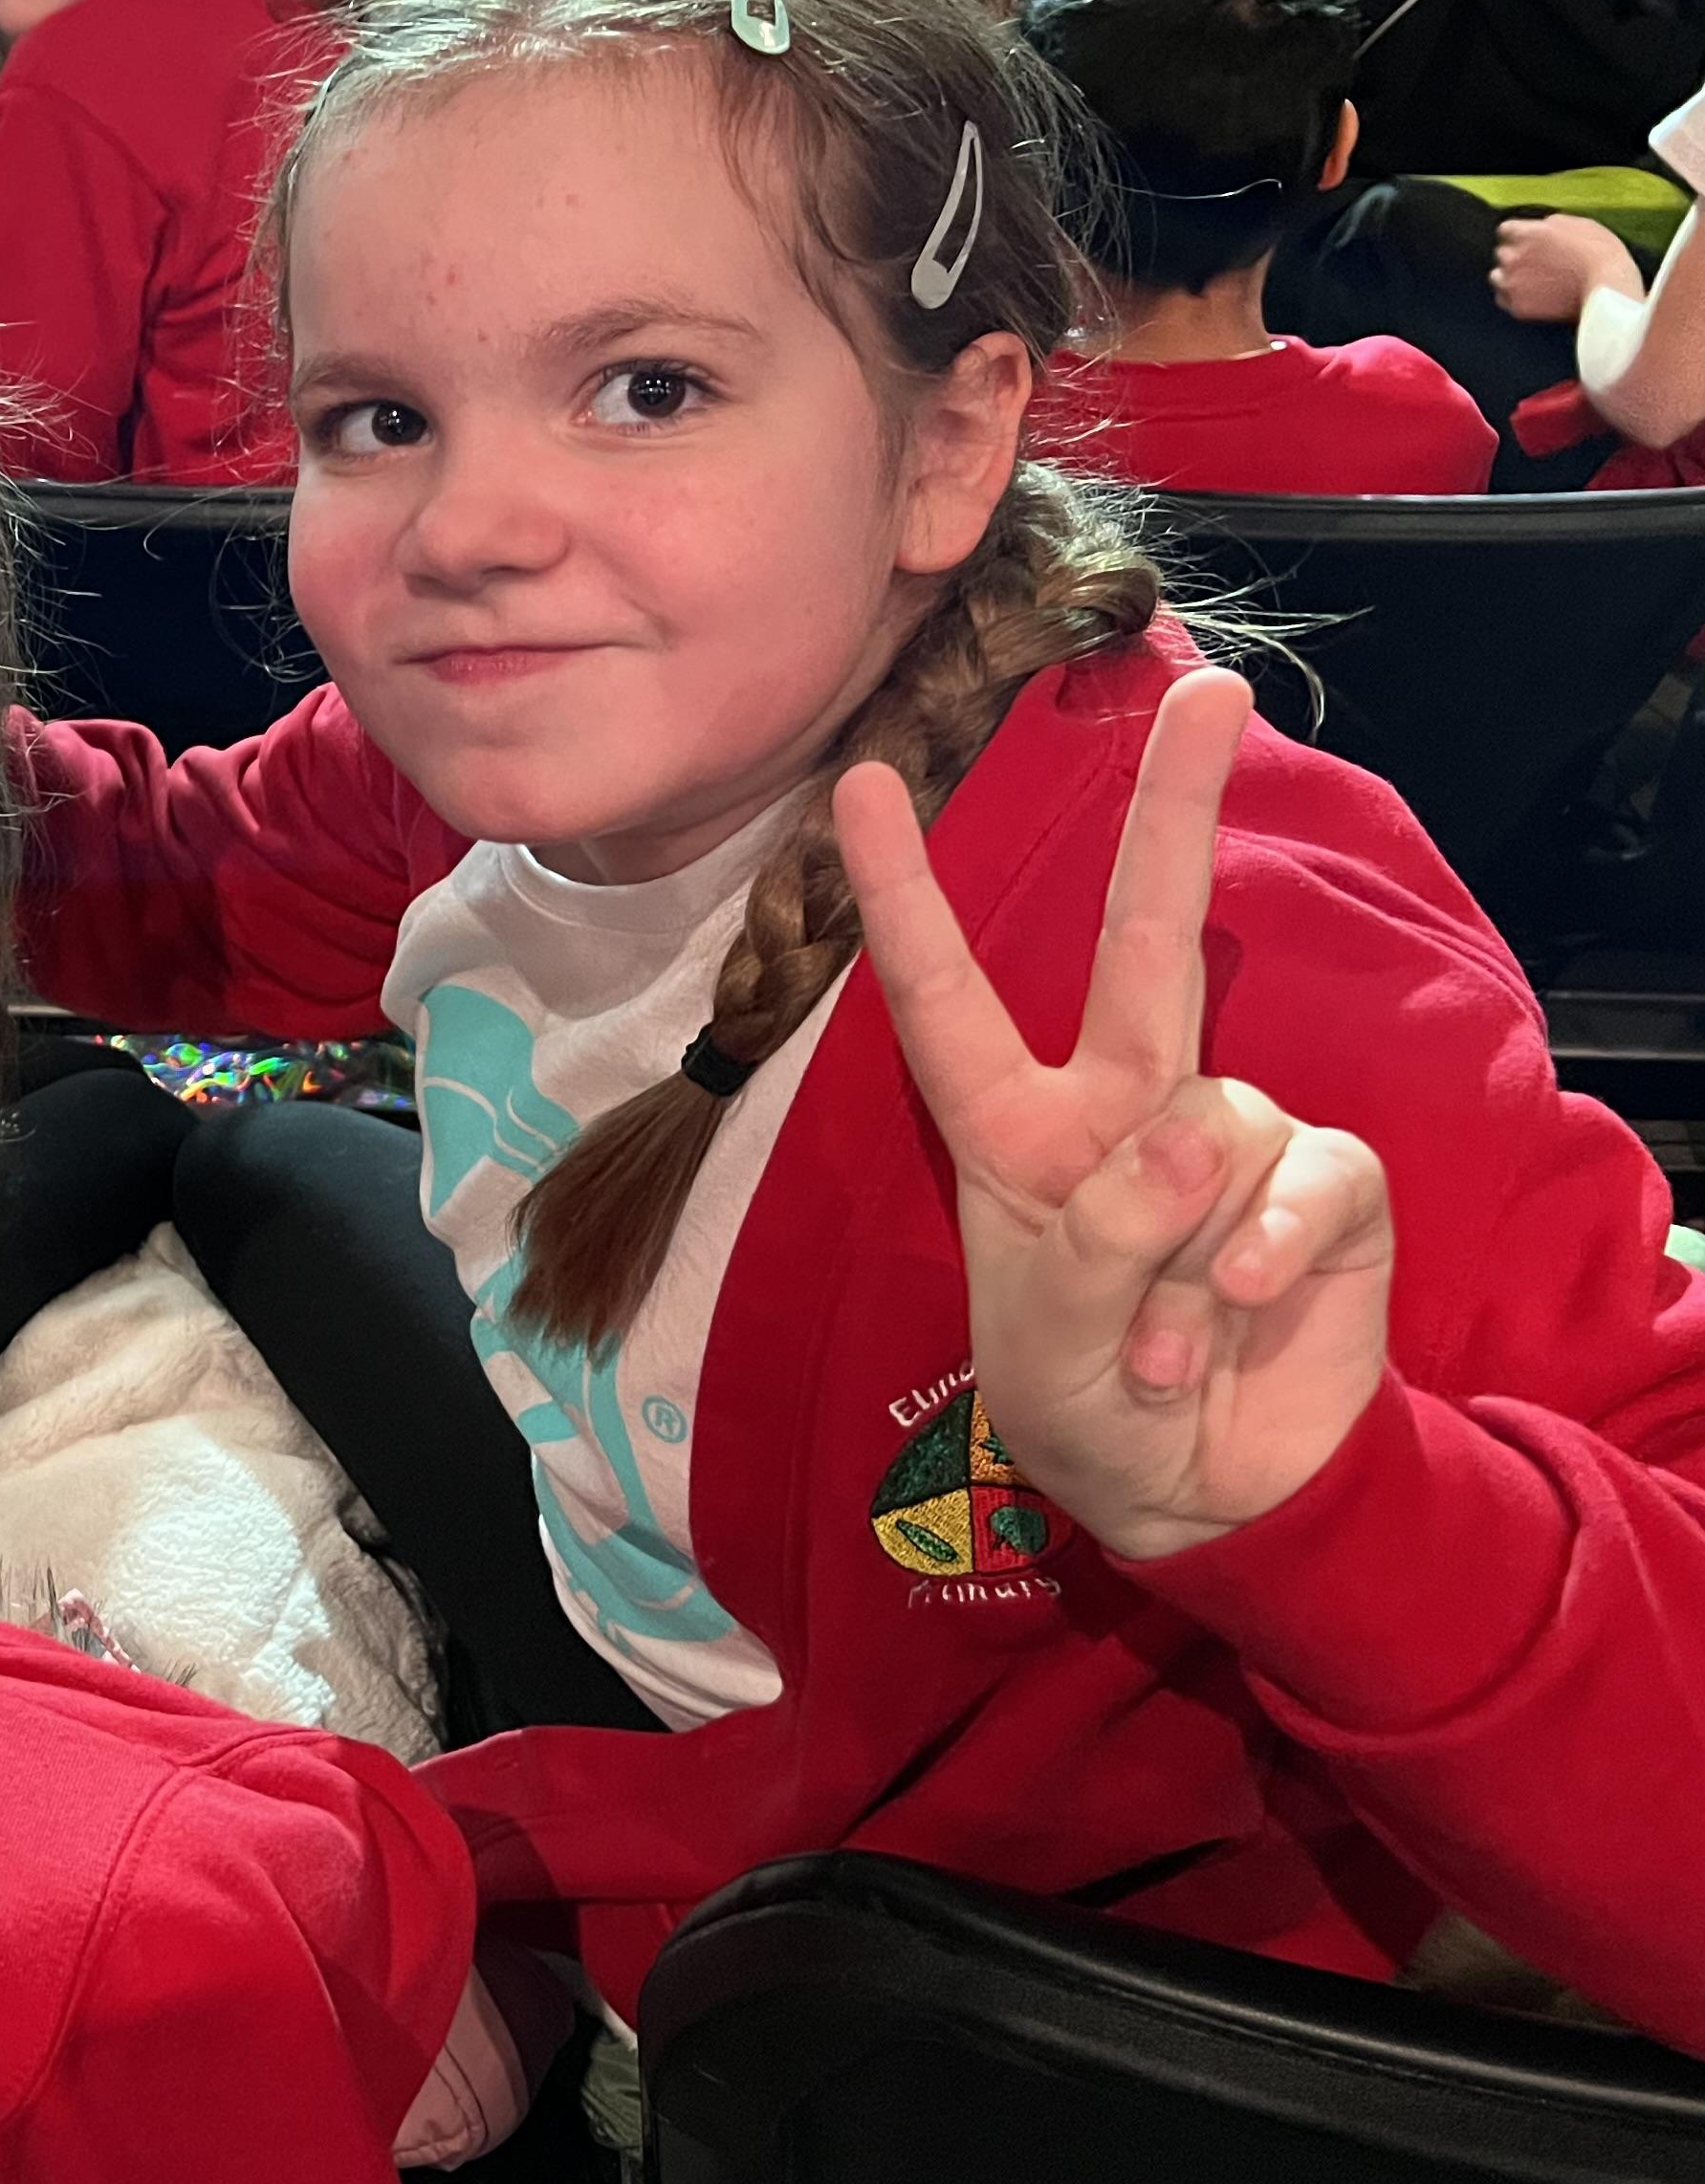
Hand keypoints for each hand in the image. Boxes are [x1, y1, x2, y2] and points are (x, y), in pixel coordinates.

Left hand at [835, 668, 1392, 1562]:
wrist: (1205, 1494)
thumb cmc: (1087, 1406)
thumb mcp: (1047, 1340)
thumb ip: (1098, 1238)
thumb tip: (1194, 1137)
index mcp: (1013, 1132)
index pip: (941, 996)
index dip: (899, 893)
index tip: (859, 779)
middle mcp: (1121, 1110)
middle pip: (1147, 943)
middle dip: (1176, 813)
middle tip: (1209, 689)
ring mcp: (1229, 1139)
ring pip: (1218, 1124)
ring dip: (1186, 1253)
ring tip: (1158, 1341)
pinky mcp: (1325, 1188)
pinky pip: (1303, 1180)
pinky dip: (1265, 1253)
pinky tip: (1242, 1311)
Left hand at [1492, 212, 1646, 327]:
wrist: (1609, 289)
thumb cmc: (1602, 255)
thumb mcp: (1580, 224)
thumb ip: (1552, 225)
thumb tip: (1542, 227)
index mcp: (1527, 233)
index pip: (1505, 230)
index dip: (1519, 236)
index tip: (1528, 242)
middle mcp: (1513, 257)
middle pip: (1502, 253)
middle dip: (1517, 256)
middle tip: (1539, 263)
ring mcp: (1513, 284)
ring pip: (1498, 277)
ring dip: (1511, 277)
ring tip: (1535, 281)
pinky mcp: (1518, 307)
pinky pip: (1504, 300)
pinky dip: (1515, 297)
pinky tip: (1535, 295)